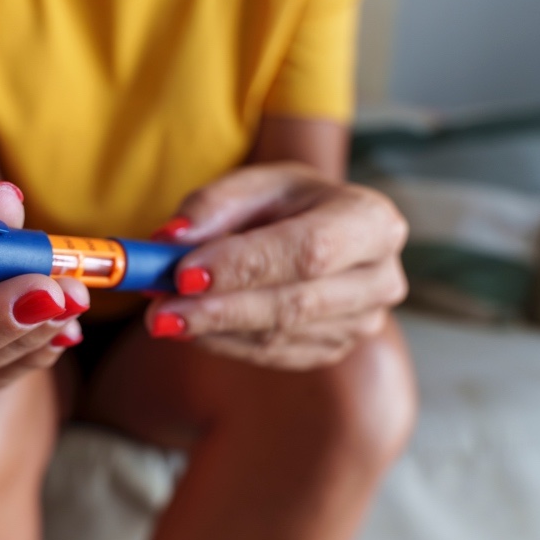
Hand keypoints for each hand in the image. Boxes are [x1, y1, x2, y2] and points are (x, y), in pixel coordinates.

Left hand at [146, 163, 407, 369]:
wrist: (320, 232)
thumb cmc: (288, 203)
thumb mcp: (256, 185)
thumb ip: (213, 205)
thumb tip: (170, 238)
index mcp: (371, 220)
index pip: (310, 250)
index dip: (247, 264)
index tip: (184, 273)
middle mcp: (379, 278)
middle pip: (296, 303)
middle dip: (221, 308)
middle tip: (159, 310)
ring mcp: (362, 323)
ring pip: (280, 335)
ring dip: (213, 329)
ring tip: (160, 317)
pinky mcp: (335, 350)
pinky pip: (273, 355)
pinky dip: (223, 343)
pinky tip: (187, 329)